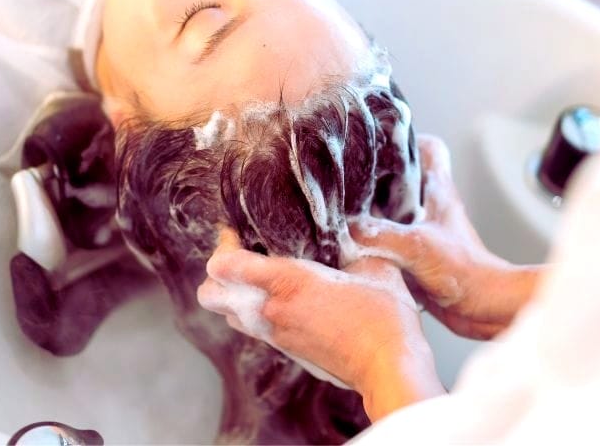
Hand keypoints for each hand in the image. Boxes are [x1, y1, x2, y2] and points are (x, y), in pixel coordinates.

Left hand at [197, 228, 444, 420]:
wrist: (389, 368)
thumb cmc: (384, 315)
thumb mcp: (372, 265)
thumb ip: (352, 245)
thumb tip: (347, 229)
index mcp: (287, 282)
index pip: (225, 265)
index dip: (223, 243)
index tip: (236, 230)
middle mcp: (271, 309)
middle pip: (209, 295)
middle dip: (216, 275)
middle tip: (240, 255)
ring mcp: (275, 334)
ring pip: (228, 314)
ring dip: (233, 296)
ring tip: (258, 278)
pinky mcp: (286, 350)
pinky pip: (252, 328)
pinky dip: (253, 312)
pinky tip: (281, 300)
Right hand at [351, 134, 542, 339]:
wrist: (486, 308)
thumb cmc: (468, 272)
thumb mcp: (418, 246)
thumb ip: (378, 235)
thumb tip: (344, 230)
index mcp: (437, 189)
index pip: (426, 147)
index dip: (403, 138)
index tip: (376, 140)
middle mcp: (429, 206)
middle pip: (400, 177)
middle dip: (373, 176)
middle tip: (347, 178)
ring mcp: (422, 230)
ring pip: (390, 209)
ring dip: (369, 211)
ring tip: (341, 212)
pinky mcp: (415, 255)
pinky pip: (387, 240)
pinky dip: (370, 241)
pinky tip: (350, 248)